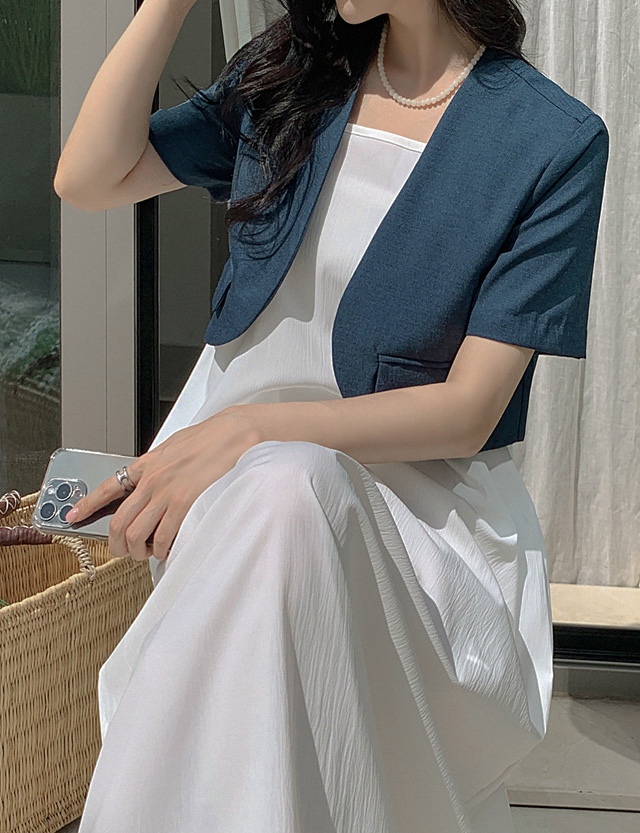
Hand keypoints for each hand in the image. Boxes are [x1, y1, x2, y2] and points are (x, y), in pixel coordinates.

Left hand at [66, 407, 262, 561]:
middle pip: (119, 522)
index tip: (73, 516)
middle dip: (116, 544)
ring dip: (139, 551)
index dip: (86, 505)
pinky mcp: (185, 503)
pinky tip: (166, 549)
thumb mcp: (174, 446)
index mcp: (148, 465)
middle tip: (123, 551)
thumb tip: (149, 481)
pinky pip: (164, 536)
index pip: (107, 488)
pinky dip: (162, 549)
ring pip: (137, 534)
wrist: (235, 432)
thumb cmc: (211, 437)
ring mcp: (167, 493)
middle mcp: (152, 481)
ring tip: (148, 553)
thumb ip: (158, 466)